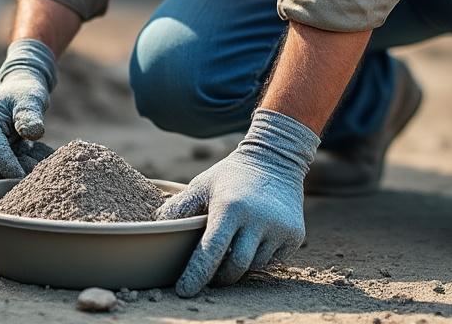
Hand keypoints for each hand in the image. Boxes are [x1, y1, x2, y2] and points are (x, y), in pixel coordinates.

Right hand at [0, 39, 57, 178]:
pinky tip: (35, 153)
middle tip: (41, 168)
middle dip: (16, 170)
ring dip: (20, 167)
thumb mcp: (31, 100)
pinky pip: (3, 167)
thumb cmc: (25, 92)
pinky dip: (20, 164)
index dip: (11, 167)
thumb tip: (33, 134)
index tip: (28, 177)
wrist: (19, 90)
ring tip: (40, 155)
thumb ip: (30, 116)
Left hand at [155, 109, 319, 296]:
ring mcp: (280, 228)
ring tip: (234, 245)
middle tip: (210, 273)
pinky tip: (255, 239)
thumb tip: (156, 228)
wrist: (275, 159)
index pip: (211, 251)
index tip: (184, 291)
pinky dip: (259, 257)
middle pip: (235, 267)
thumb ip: (180, 207)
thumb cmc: (231, 176)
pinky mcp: (295, 235)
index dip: (196, 275)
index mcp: (230, 207)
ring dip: (240, 264)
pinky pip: (272, 261)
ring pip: (254, 265)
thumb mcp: (202, 184)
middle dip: (220, 276)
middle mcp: (258, 219)